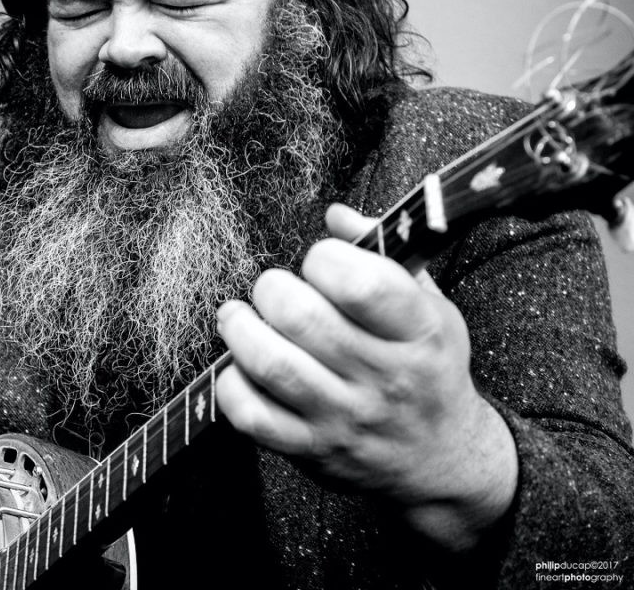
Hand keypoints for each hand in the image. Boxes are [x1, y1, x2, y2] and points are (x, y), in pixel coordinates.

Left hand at [215, 203, 517, 551]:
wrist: (441, 459)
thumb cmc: (429, 368)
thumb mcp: (431, 306)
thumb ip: (385, 252)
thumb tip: (335, 214)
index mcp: (421, 332)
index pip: (362, 284)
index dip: (325, 259)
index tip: (319, 261)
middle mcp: (385, 377)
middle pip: (303, 318)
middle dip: (273, 288)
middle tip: (274, 289)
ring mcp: (347, 417)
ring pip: (273, 365)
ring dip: (240, 329)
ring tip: (237, 317)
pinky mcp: (314, 449)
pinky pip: (254, 418)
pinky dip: (231, 386)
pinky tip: (238, 367)